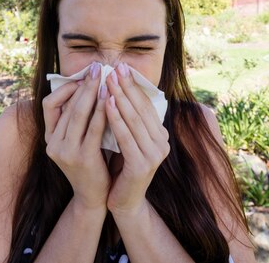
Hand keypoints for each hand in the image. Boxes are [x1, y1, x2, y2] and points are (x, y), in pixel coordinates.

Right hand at [42, 62, 110, 209]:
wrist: (94, 197)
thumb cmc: (89, 162)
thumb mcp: (76, 140)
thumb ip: (76, 119)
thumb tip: (86, 86)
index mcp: (49, 138)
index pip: (48, 105)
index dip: (64, 88)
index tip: (82, 76)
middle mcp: (53, 144)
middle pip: (67, 106)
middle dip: (84, 85)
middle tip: (97, 67)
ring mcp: (66, 152)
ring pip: (79, 115)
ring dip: (93, 93)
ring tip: (105, 78)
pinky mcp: (83, 158)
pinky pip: (93, 129)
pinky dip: (102, 112)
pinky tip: (111, 100)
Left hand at [104, 62, 169, 216]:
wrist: (123, 201)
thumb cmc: (121, 167)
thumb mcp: (128, 139)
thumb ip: (129, 120)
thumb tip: (121, 89)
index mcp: (160, 135)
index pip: (146, 105)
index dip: (133, 85)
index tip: (121, 67)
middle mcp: (162, 143)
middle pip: (141, 109)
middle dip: (126, 86)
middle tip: (115, 67)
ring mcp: (154, 155)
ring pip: (134, 120)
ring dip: (120, 98)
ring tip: (108, 81)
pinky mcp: (142, 165)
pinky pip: (126, 136)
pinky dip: (116, 118)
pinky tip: (107, 104)